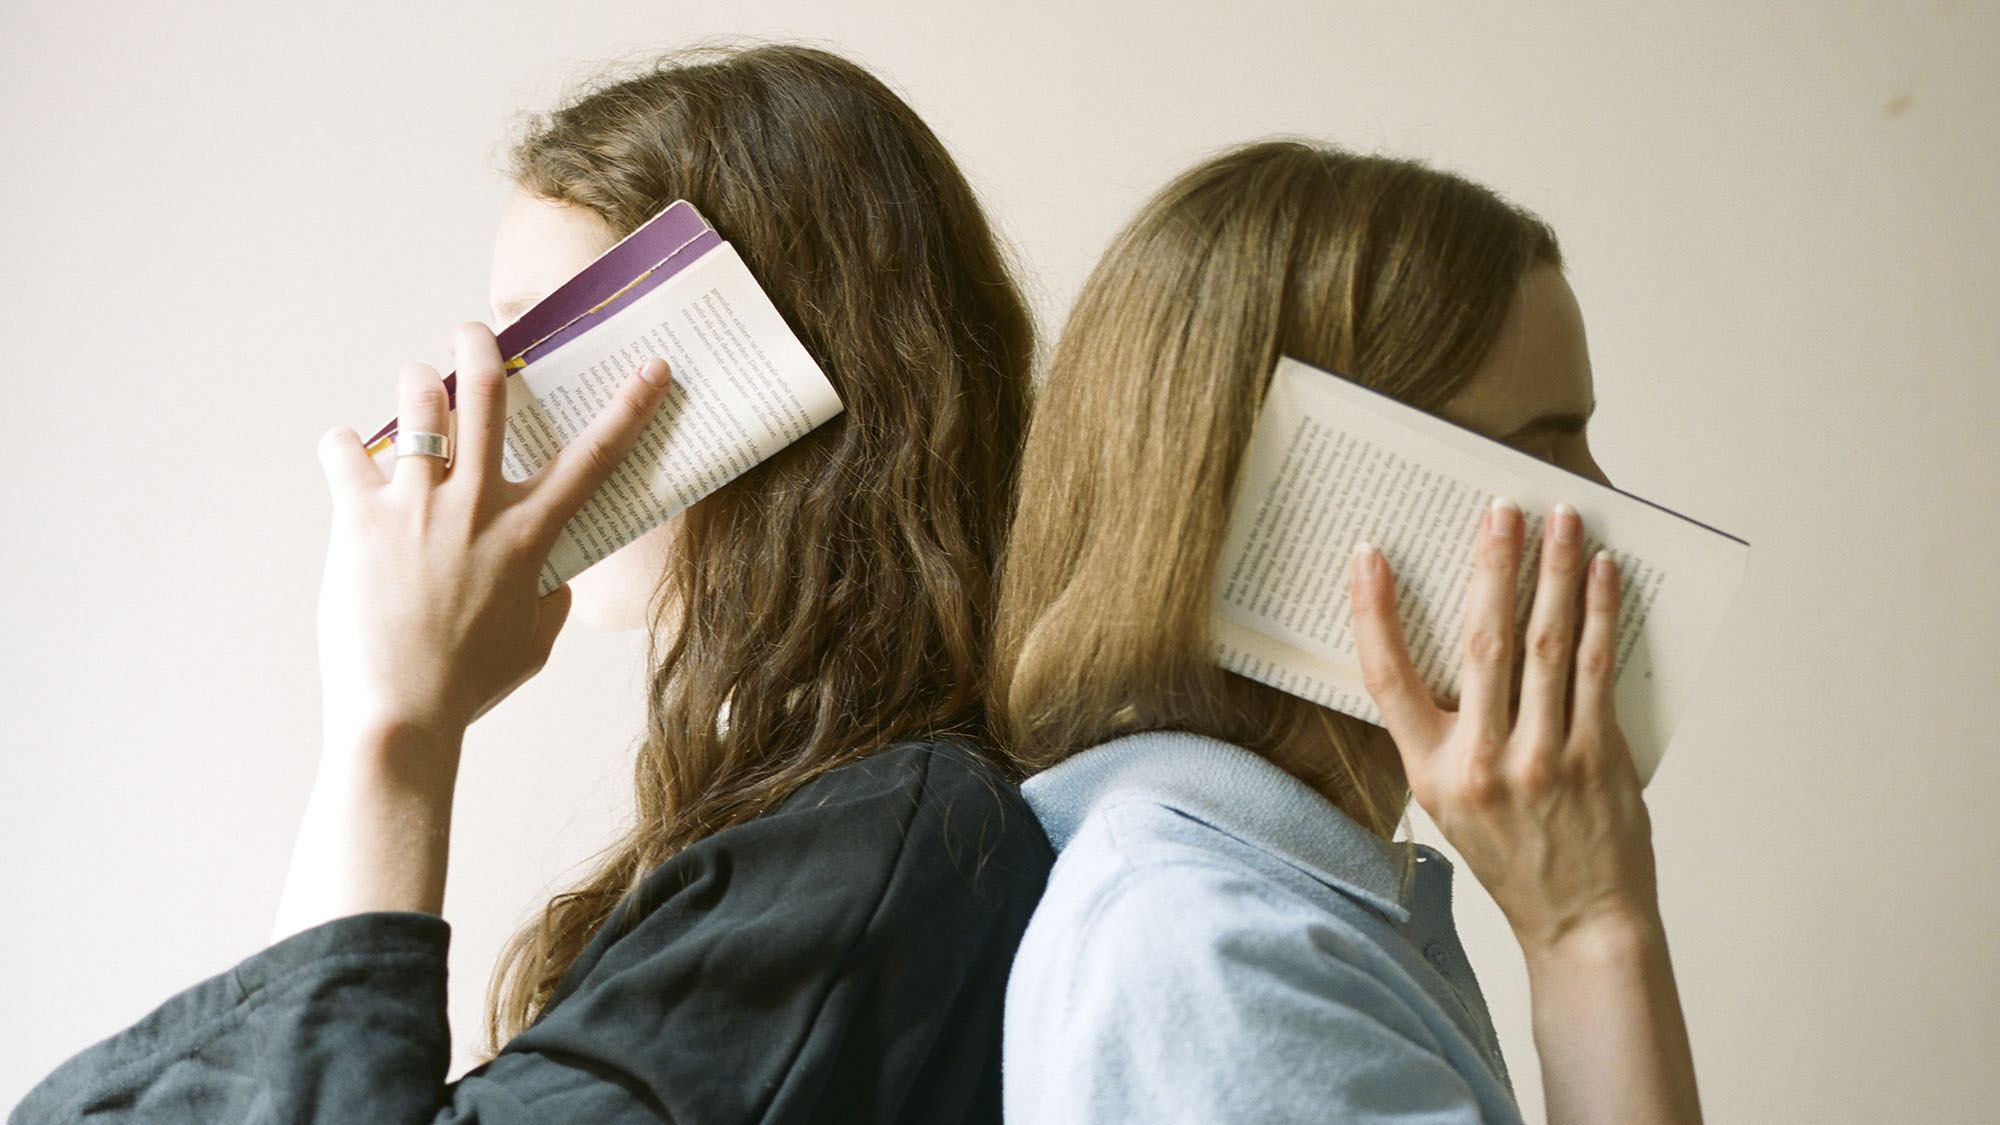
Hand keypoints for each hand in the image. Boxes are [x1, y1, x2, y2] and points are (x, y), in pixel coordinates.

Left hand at [315, 323, 671, 749]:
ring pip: (417, 402)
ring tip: (414, 389)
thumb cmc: (471, 684)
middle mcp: (476, 506)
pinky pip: (343, 452)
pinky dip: (344, 446)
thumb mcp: (535, 641)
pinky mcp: (359, 519)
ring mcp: (417, 506)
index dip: (630, 407)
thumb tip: (552, 570)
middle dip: (481, 345)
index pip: (594, 457)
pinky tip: (348, 457)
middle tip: (474, 332)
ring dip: (415, 382)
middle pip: (484, 394)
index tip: (653, 368)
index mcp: (529, 534)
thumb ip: (550, 594)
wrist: (402, 714)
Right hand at [1349, 500, 1659, 953]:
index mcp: (1432, 773)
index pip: (1388, 679)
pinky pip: (1595, 670)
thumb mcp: (1449, 803)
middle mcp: (1483, 763)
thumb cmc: (1513, 856)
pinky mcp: (1598, 757)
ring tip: (1561, 521)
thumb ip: (1446, 731)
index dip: (1374, 613)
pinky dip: (1599, 614)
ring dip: (1555, 573)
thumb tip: (1458, 639)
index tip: (1368, 556)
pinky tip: (1601, 575)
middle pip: (1482, 643)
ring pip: (1547, 645)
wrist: (1582, 920)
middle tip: (1501, 509)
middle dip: (1492, 565)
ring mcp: (1545, 759)